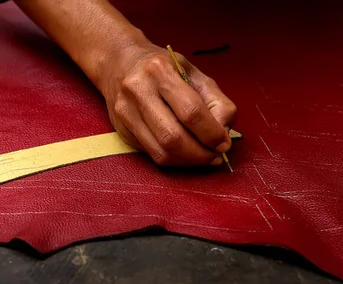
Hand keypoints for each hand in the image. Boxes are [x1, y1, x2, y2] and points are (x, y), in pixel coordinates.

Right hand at [99, 42, 237, 165]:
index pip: (191, 111)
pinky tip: (184, 153)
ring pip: (161, 151)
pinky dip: (173, 159)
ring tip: (202, 157)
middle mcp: (138, 90)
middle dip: (200, 154)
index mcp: (160, 71)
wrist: (118, 63)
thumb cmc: (162, 68)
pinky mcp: (122, 130)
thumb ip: (215, 101)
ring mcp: (126, 112)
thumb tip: (223, 135)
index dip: (211, 133)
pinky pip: (152, 153)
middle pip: (173, 137)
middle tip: (215, 156)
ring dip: (187, 161)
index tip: (224, 143)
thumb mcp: (193, 73)